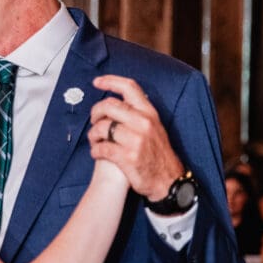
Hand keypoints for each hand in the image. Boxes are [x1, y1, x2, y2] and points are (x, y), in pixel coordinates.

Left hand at [88, 74, 183, 200]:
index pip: (129, 88)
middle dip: (95, 112)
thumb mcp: (155, 127)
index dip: (110, 81)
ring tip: (95, 140)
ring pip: (102, 127)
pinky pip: (102, 148)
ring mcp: (135, 140)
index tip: (97, 82)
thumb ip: (138, 114)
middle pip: (109, 106)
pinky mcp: (127, 157)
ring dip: (93, 134)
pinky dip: (95, 150)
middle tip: (94, 121)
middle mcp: (143, 123)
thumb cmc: (158, 154)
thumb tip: (118, 102)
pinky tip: (97, 152)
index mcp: (149, 113)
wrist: (169, 181)